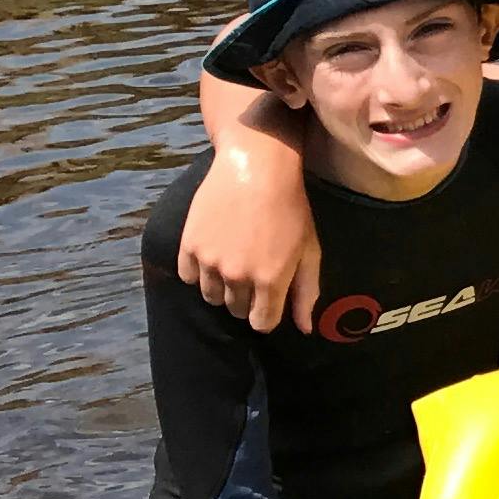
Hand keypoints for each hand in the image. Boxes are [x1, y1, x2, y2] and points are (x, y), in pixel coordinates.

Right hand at [181, 135, 318, 329]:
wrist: (256, 168)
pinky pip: (188, 277)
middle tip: (253, 272)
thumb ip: (307, 293)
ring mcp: (210, 262)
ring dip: (222, 287)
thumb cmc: (291, 209)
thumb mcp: (310, 250)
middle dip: (246, 299)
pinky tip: (213, 252)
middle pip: (236, 311)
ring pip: (211, 297)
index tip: (268, 300)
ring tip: (233, 261)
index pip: (261, 323)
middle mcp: (238, 276)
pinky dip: (198, 271)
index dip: (266, 315)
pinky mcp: (189, 245)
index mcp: (270, 281)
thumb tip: (304, 329)